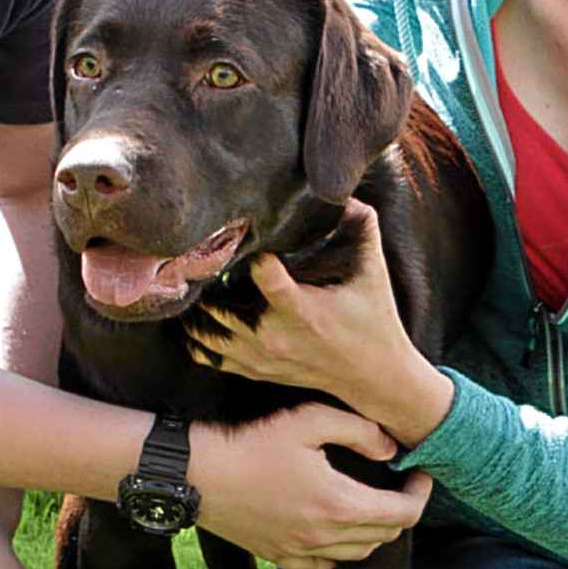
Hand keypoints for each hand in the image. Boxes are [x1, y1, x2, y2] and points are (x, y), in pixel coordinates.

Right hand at [189, 402, 430, 568]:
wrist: (197, 475)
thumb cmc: (252, 443)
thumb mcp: (309, 420)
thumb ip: (360, 431)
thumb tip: (391, 450)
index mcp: (339, 505)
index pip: (404, 515)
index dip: (420, 494)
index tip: (419, 474)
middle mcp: (324, 537)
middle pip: (385, 536)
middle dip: (401, 510)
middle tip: (398, 484)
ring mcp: (300, 552)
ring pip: (358, 554)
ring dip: (373, 532)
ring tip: (370, 503)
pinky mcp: (279, 557)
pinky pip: (323, 567)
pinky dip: (338, 552)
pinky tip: (332, 528)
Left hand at [190, 203, 455, 445]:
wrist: (374, 377)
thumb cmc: (374, 319)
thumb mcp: (373, 271)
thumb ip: (363, 225)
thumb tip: (343, 191)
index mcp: (301, 309)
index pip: (261, 272)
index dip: (250, 248)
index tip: (247, 232)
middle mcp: (274, 336)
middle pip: (218, 302)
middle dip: (210, 276)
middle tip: (203, 251)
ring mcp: (260, 357)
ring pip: (206, 330)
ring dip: (198, 306)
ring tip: (195, 281)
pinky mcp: (255, 370)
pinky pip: (208, 355)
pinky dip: (196, 336)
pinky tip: (193, 315)